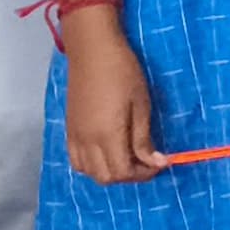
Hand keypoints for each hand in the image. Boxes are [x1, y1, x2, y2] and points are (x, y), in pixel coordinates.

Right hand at [62, 30, 161, 184]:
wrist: (93, 52)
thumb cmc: (123, 73)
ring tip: (130, 156)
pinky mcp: (69, 129)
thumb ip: (144, 139)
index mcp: (106, 135)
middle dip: (129, 175)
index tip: (160, 162)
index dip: (143, 174)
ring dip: (110, 172)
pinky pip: (77, 160)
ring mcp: (74, 136)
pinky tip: (109, 151)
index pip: (122, 172)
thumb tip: (156, 162)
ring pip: (89, 172)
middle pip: (105, 177)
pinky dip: (93, 164)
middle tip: (148, 161)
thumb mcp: (141, 106)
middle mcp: (86, 141)